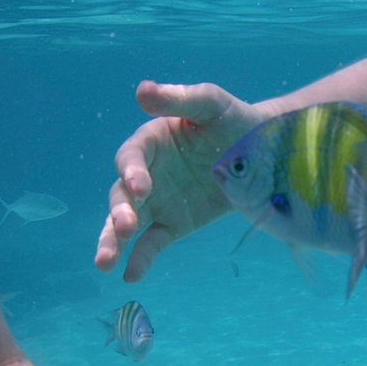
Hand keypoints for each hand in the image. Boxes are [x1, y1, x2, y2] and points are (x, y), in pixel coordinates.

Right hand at [93, 79, 262, 281]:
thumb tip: (142, 90)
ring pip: (126, 223)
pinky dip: (140, 259)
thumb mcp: (211, 103)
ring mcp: (157, 201)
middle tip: (125, 226)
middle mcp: (146, 173)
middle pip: (121, 195)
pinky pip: (152, 243)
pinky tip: (130, 275)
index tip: (140, 186)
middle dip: (120, 211)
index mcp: (151, 142)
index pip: (131, 157)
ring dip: (113, 240)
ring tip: (104, 262)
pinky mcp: (173, 224)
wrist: (262, 152)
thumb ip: (178, 99)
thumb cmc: (233, 121)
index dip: (131, 171)